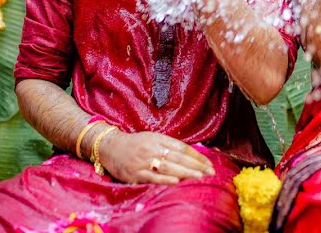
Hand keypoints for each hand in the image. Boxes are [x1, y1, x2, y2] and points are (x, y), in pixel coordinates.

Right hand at [98, 131, 215, 184]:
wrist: (110, 147)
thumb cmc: (135, 144)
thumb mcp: (152, 139)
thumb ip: (169, 145)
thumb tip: (191, 153)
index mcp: (158, 138)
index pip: (182, 147)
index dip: (197, 156)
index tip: (209, 163)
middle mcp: (152, 148)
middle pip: (178, 157)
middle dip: (196, 165)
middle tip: (211, 172)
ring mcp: (143, 161)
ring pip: (168, 167)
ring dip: (186, 172)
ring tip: (200, 177)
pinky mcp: (135, 173)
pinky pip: (153, 177)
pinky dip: (166, 179)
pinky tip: (177, 181)